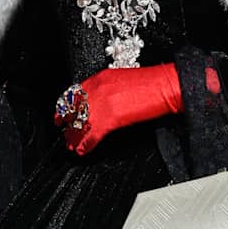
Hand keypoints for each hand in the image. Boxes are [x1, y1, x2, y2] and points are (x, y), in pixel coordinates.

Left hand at [56, 64, 183, 154]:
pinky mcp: (109, 120)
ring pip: (80, 124)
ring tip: (72, 145)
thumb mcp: (124, 79)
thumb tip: (102, 101)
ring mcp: (101, 104)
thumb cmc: (151, 82)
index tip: (64, 113)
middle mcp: (98, 89)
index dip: (67, 106)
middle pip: (75, 110)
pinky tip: (83, 150)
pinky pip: (91, 136)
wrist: (164, 86)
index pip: (76, 93)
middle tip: (65, 133)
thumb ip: (108, 89)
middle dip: (69, 123)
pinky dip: (86, 145)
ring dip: (74, 137)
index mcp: (101, 78)